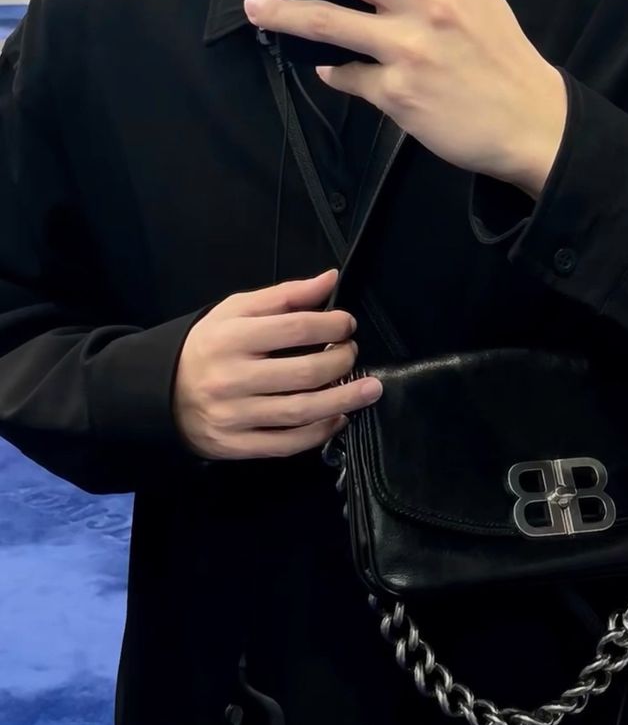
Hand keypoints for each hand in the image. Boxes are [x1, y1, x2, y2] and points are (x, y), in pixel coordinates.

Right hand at [173, 269, 382, 460]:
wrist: (160, 393)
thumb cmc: (207, 348)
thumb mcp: (235, 311)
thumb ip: (284, 296)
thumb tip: (329, 280)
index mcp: (231, 338)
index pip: (296, 328)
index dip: (332, 326)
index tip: (346, 324)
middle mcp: (232, 378)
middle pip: (305, 372)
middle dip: (342, 362)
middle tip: (352, 354)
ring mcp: (235, 416)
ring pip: (302, 411)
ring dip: (344, 400)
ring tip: (369, 389)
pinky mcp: (237, 445)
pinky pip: (288, 443)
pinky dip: (320, 432)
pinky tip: (338, 418)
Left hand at [240, 0, 566, 193]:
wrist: (530, 122)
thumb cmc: (503, 60)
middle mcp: (427, 2)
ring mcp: (409, 49)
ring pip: (327, 21)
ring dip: (283, 13)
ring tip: (256, 8)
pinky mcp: (398, 93)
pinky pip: (348, 76)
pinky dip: (333, 71)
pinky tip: (326, 70)